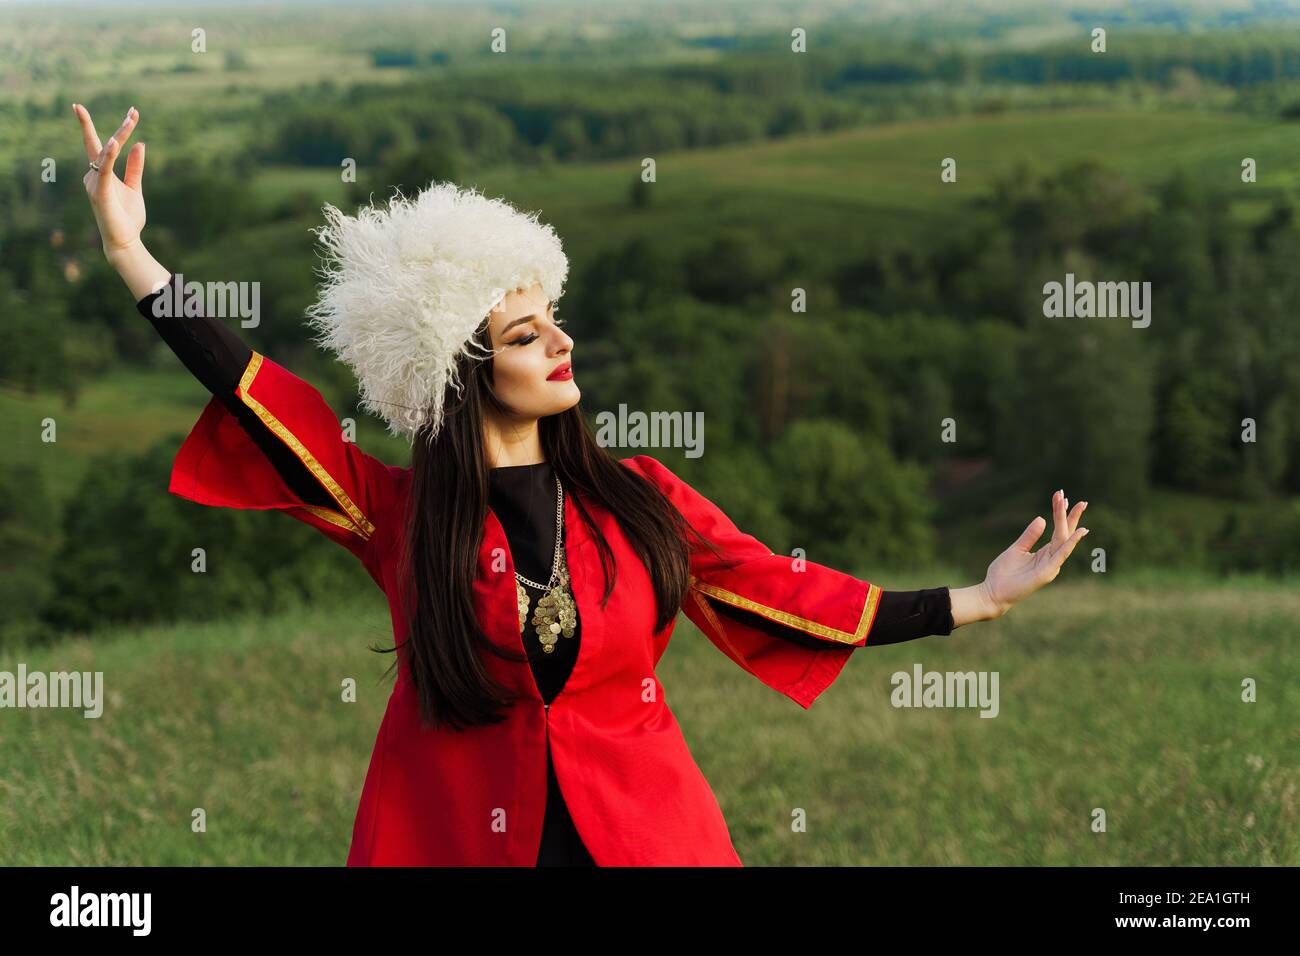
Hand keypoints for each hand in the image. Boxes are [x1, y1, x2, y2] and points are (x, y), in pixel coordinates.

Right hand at [74, 103, 146, 260]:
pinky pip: (103, 169)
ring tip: (131, 120)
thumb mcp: (135, 187)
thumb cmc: (127, 217)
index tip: (133, 112)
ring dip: (119, 136)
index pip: (104, 145)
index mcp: (102, 173)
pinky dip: (108, 155)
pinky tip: (114, 143)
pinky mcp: (100, 192)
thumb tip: (140, 144)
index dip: (118, 129)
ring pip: (105, 154)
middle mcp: (93, 175)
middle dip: (119, 127)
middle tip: (134, 111)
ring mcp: (94, 183)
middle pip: (104, 145)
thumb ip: (135, 167)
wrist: (125, 241)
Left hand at [981, 489, 1088, 616]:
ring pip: (1063, 540)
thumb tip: (1041, 518)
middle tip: (1081, 500)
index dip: (1061, 514)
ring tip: (1077, 506)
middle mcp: (1051, 559)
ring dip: (1070, 523)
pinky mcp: (1047, 573)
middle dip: (1072, 516)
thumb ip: (1029, 535)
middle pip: (1065, 534)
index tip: (1062, 496)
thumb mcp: (1017, 549)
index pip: (1059, 531)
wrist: (994, 593)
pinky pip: (1061, 555)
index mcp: (1045, 553)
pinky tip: (1079, 531)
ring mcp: (1051, 566)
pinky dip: (1070, 543)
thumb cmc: (1004, 573)